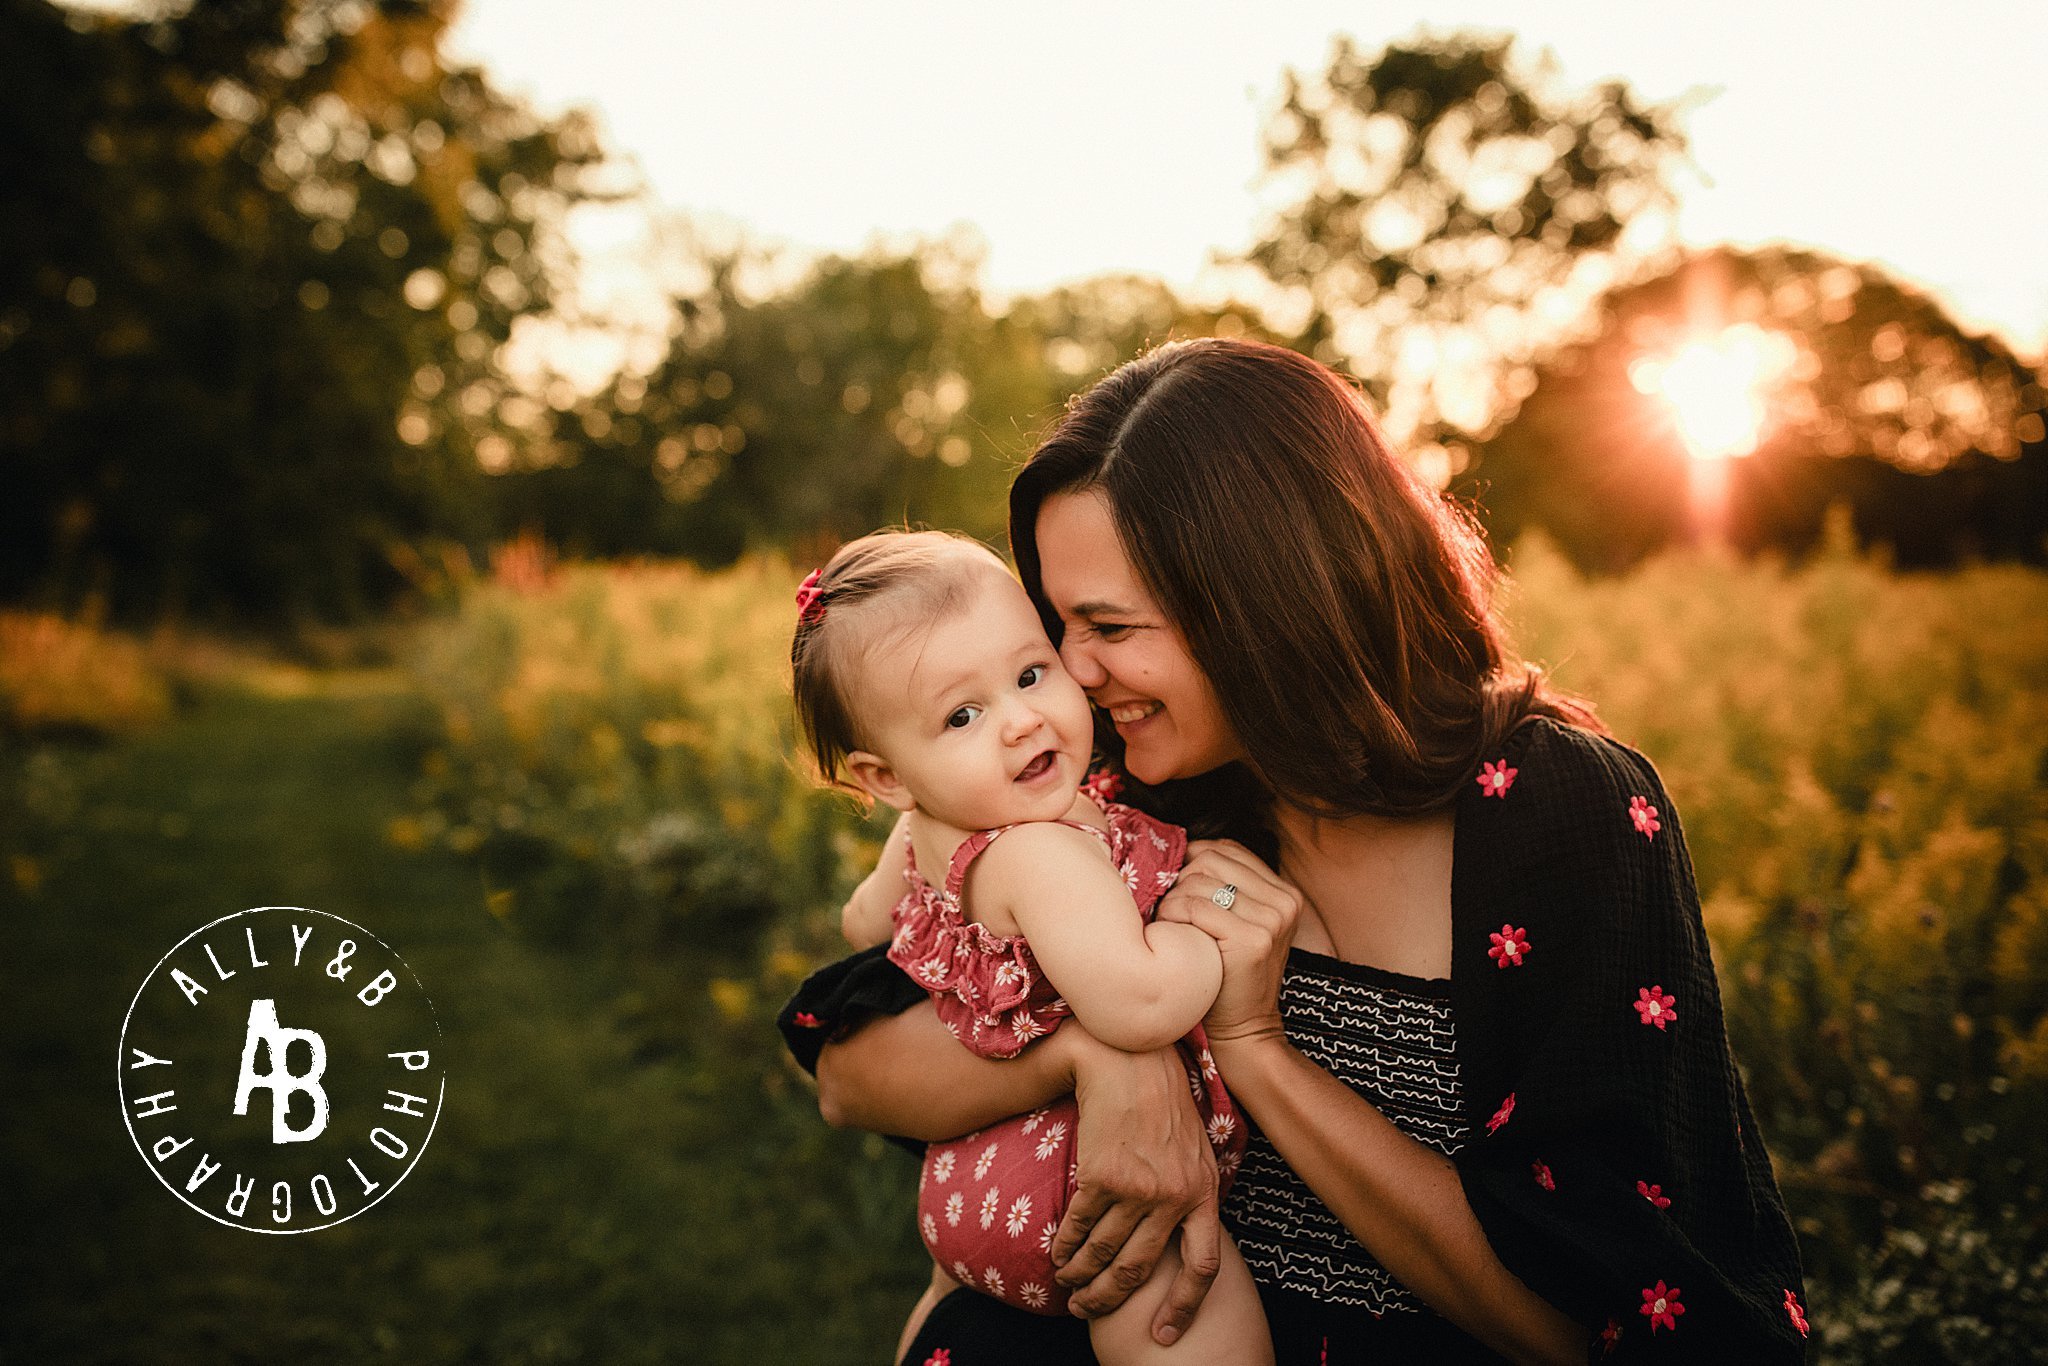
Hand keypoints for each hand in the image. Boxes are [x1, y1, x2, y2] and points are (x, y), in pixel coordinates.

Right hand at [1051, 1036, 1221, 1343]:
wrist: (1130, 1060)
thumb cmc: (1162, 1101)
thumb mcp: (1196, 1149)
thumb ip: (1192, 1192)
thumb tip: (1183, 1237)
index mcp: (1203, 1194)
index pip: (1204, 1267)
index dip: (1185, 1306)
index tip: (1165, 1333)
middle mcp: (1173, 1197)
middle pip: (1140, 1269)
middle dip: (1110, 1297)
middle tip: (1088, 1310)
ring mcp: (1138, 1188)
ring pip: (1104, 1252)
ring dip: (1080, 1276)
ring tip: (1068, 1283)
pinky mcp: (1103, 1175)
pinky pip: (1079, 1226)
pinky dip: (1065, 1246)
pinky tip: (1057, 1253)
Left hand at [1156, 838, 1301, 1045]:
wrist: (1244, 1028)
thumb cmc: (1227, 972)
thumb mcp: (1237, 922)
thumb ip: (1223, 885)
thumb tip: (1177, 847)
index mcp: (1285, 892)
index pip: (1227, 849)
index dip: (1193, 861)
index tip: (1177, 888)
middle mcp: (1285, 901)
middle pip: (1210, 860)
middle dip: (1180, 880)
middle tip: (1170, 910)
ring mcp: (1273, 920)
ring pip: (1199, 881)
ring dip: (1172, 901)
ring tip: (1169, 925)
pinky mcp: (1253, 940)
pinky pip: (1195, 908)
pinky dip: (1173, 917)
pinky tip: (1172, 936)